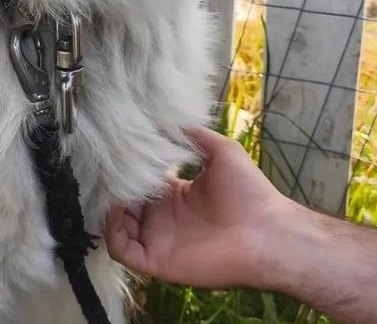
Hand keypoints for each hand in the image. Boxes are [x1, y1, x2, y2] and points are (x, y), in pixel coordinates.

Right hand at [103, 127, 293, 289]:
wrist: (268, 232)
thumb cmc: (249, 192)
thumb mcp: (222, 151)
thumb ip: (194, 135)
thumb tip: (168, 117)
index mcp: (176, 194)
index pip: (139, 183)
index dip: (128, 169)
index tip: (119, 152)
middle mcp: (163, 218)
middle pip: (124, 204)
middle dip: (114, 187)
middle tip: (108, 171)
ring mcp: (159, 240)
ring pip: (117, 227)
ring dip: (109, 208)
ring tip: (113, 188)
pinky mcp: (157, 260)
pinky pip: (123, 250)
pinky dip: (112, 231)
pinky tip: (119, 210)